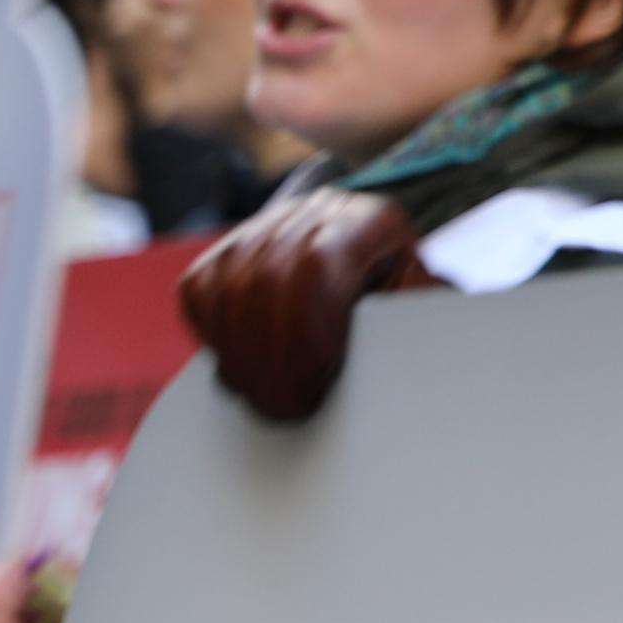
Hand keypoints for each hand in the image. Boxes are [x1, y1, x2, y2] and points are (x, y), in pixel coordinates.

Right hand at [178, 186, 433, 423]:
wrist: (382, 311)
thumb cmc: (408, 326)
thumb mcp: (422, 324)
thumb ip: (410, 329)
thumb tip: (393, 353)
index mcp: (372, 222)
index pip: (314, 266)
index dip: (303, 332)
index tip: (315, 385)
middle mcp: (315, 212)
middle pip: (264, 280)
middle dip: (268, 357)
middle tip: (286, 410)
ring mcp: (266, 227)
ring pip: (227, 289)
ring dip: (241, 358)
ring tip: (270, 401)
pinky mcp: (226, 252)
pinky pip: (199, 293)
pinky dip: (216, 339)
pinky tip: (248, 369)